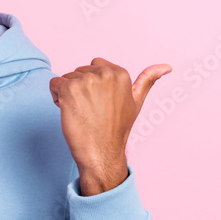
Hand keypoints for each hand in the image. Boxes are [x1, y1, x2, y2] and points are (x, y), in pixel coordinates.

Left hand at [49, 58, 170, 193]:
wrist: (101, 153)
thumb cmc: (117, 129)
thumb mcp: (136, 102)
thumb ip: (148, 80)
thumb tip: (166, 66)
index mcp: (120, 73)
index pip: (95, 66)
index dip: (93, 85)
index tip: (100, 103)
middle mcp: (104, 73)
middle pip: (79, 72)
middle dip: (80, 89)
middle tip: (90, 111)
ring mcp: (86, 81)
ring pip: (66, 78)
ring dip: (67, 94)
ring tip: (80, 113)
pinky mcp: (69, 89)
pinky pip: (54, 84)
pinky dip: (56, 97)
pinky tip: (67, 112)